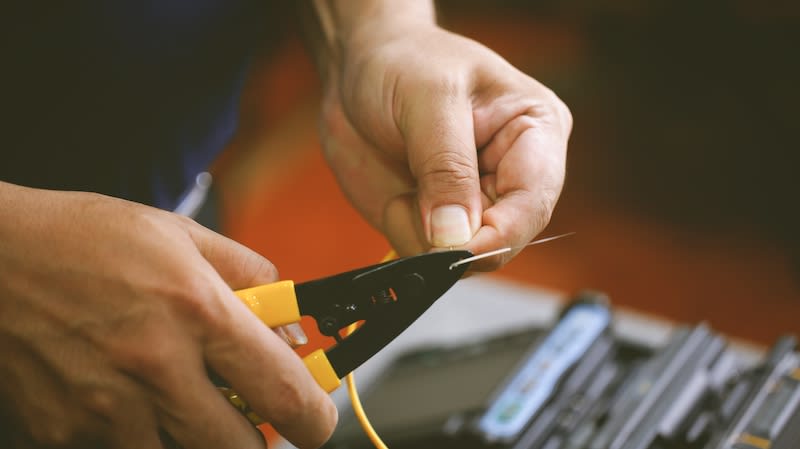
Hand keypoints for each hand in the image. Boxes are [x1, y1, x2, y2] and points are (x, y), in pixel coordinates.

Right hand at [0, 182, 336, 448]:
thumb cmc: (85, 239)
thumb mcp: (181, 235)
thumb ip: (250, 276)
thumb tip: (290, 323)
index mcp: (198, 310)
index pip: (284, 391)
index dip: (314, 417)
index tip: (315, 419)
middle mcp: (156, 365)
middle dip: (255, 438)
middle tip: (246, 412)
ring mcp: (106, 407)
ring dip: (195, 437)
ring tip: (178, 396)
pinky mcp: (63, 432)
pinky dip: (139, 434)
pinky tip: (126, 396)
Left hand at [319, 21, 570, 269]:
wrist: (357, 67)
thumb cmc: (403, 60)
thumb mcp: (427, 99)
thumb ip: (445, 166)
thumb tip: (456, 235)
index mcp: (536, 132)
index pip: (533, 203)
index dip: (497, 236)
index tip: (452, 249)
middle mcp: (514, 174)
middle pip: (503, 239)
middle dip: (453, 238)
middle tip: (410, 204)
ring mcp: (477, 202)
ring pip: (465, 256)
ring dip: (423, 237)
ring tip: (404, 189)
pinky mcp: (442, 221)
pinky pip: (431, 256)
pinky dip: (406, 237)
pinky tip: (398, 199)